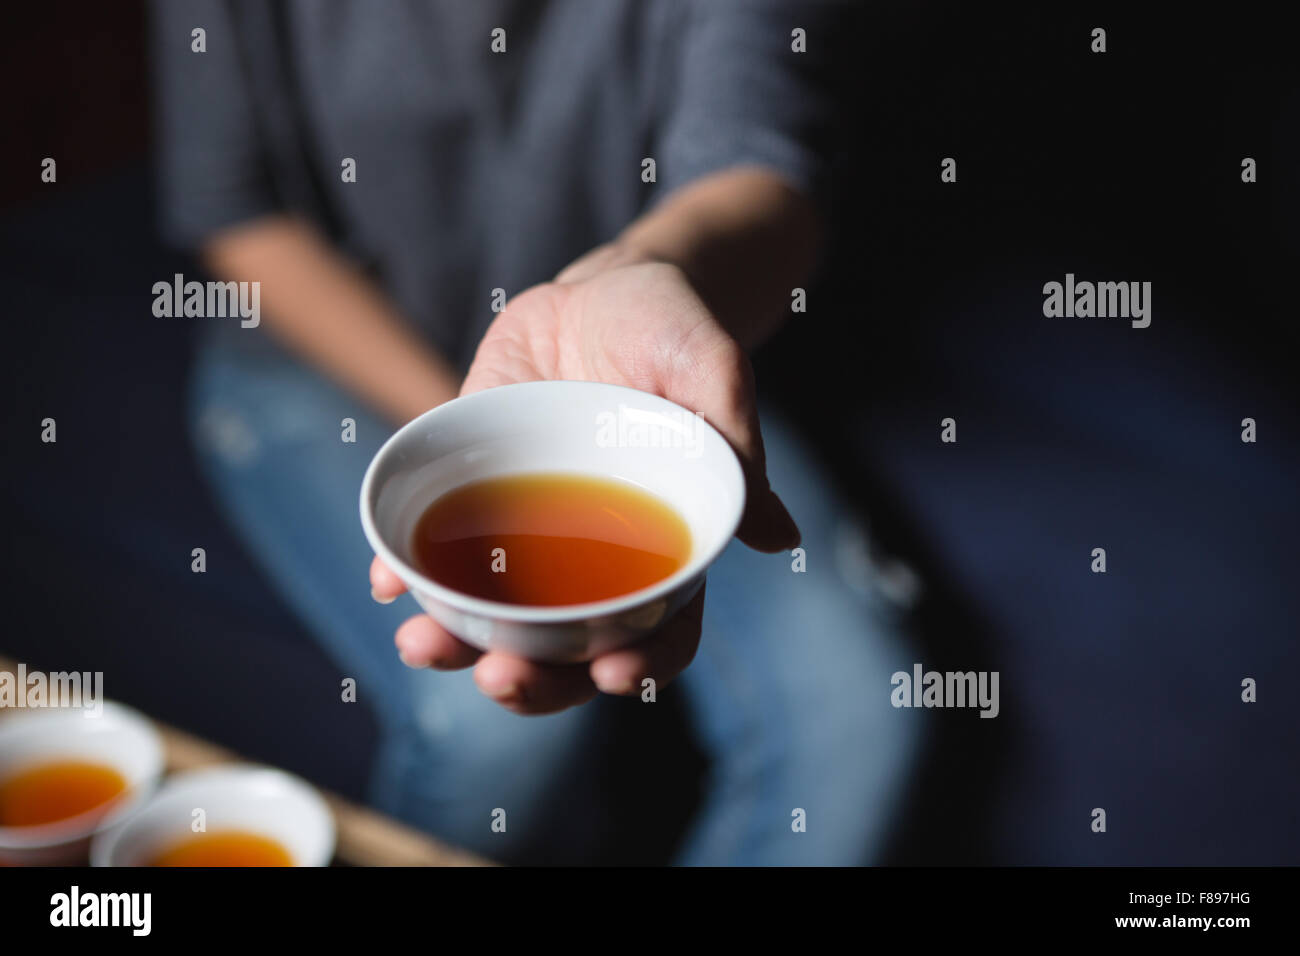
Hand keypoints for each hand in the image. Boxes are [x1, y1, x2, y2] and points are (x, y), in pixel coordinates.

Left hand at [370, 246, 799, 713]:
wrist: (603, 285)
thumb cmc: (673, 330)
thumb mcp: (713, 370)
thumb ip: (737, 443)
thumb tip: (778, 537)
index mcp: (658, 543)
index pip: (657, 630)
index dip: (640, 662)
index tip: (612, 672)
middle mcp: (590, 553)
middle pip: (563, 646)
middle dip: (531, 679)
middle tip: (500, 679)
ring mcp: (525, 527)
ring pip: (491, 613)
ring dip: (455, 643)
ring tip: (422, 644)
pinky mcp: (468, 487)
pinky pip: (433, 544)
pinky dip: (405, 570)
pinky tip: (385, 581)